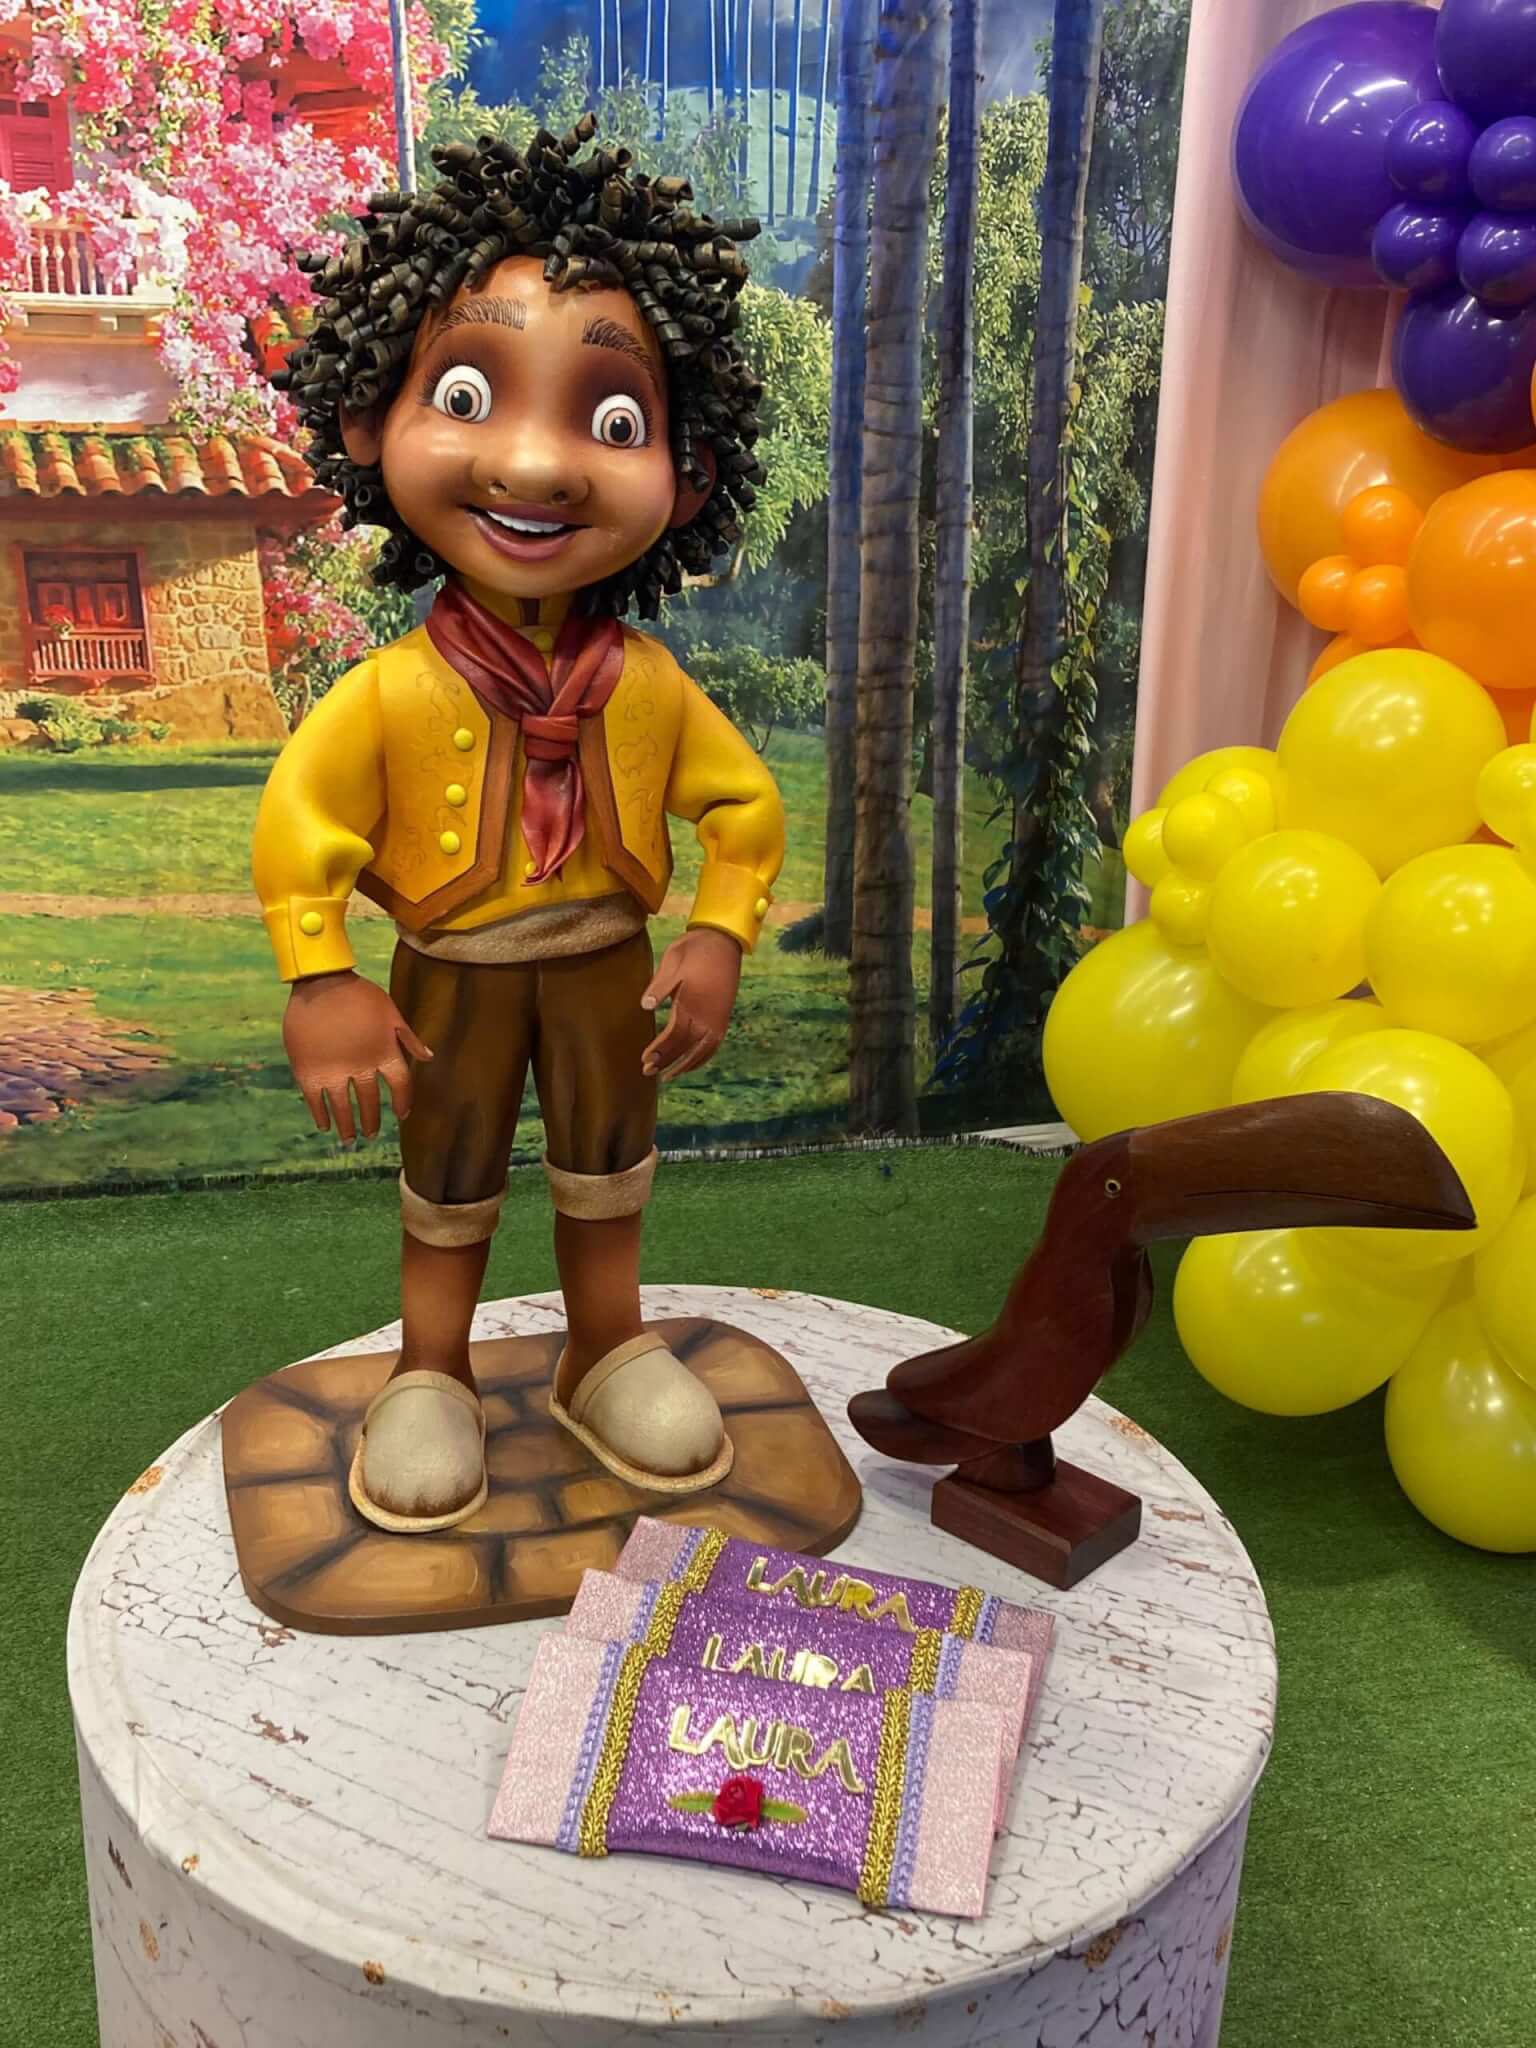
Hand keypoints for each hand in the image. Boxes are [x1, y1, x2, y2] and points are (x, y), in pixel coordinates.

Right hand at [282, 970, 431, 1141]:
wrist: (320, 983)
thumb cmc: (358, 994)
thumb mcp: (391, 1012)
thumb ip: (408, 1038)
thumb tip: (429, 1057)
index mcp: (384, 1053)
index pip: (401, 1087)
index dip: (403, 1102)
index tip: (402, 1115)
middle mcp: (361, 1068)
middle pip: (370, 1102)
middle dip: (372, 1121)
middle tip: (372, 1133)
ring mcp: (333, 1072)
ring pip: (343, 1109)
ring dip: (348, 1127)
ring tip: (349, 1139)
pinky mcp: (308, 1072)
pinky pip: (316, 1102)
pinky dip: (321, 1116)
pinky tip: (325, 1126)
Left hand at [641, 928, 742, 1081]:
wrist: (724, 940)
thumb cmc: (694, 948)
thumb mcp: (672, 961)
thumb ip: (659, 987)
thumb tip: (644, 1007)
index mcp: (691, 1001)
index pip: (674, 1034)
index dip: (660, 1050)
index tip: (645, 1059)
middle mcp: (707, 1014)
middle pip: (685, 1046)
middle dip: (667, 1061)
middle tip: (648, 1072)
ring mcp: (718, 1017)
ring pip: (701, 1050)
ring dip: (684, 1064)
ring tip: (668, 1076)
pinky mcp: (723, 1017)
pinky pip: (714, 1045)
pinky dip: (702, 1058)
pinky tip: (691, 1064)